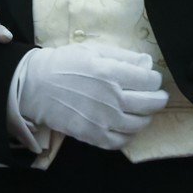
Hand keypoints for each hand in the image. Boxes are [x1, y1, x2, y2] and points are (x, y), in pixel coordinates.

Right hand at [11, 44, 167, 151]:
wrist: (35, 85)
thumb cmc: (64, 64)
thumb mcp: (93, 50)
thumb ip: (123, 56)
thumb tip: (148, 63)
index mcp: (112, 73)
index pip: (151, 81)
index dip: (154, 79)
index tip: (149, 79)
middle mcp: (112, 98)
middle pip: (152, 103)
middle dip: (158, 99)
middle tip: (155, 96)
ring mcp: (104, 120)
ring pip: (140, 123)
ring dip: (145, 116)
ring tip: (139, 110)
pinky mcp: (94, 136)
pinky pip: (122, 141)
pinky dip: (129, 135)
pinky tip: (124, 126)